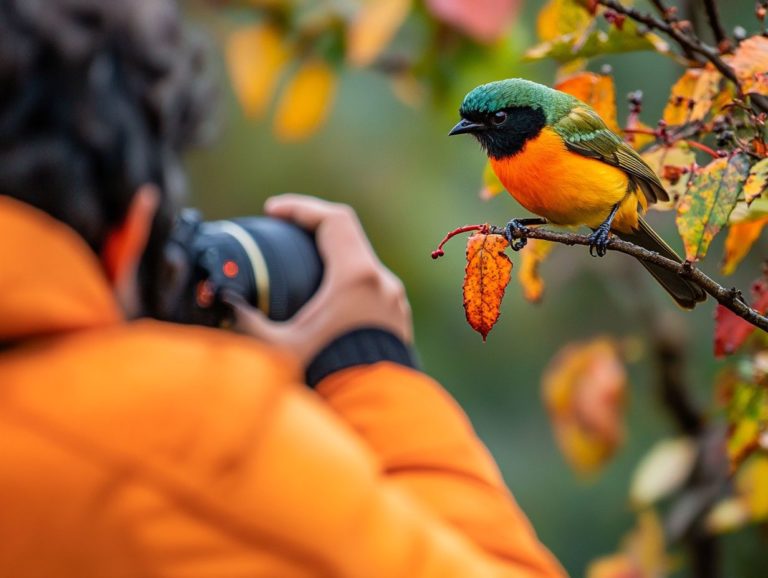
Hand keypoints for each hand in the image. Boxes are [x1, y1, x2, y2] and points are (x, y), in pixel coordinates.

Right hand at [224, 194, 412, 366]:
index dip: (300, 208)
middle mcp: (383, 283)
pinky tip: (326, 302)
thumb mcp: (278, 347)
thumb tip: (221, 301)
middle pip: (348, 237)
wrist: (374, 411)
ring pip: (362, 263)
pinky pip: (371, 289)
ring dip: (332, 258)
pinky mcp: (397, 320)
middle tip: (284, 234)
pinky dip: (347, 284)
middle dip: (313, 230)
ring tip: (303, 268)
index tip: (273, 212)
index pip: (332, 220)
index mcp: (356, 277)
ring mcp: (394, 302)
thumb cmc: (329, 377)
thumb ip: (245, 321)